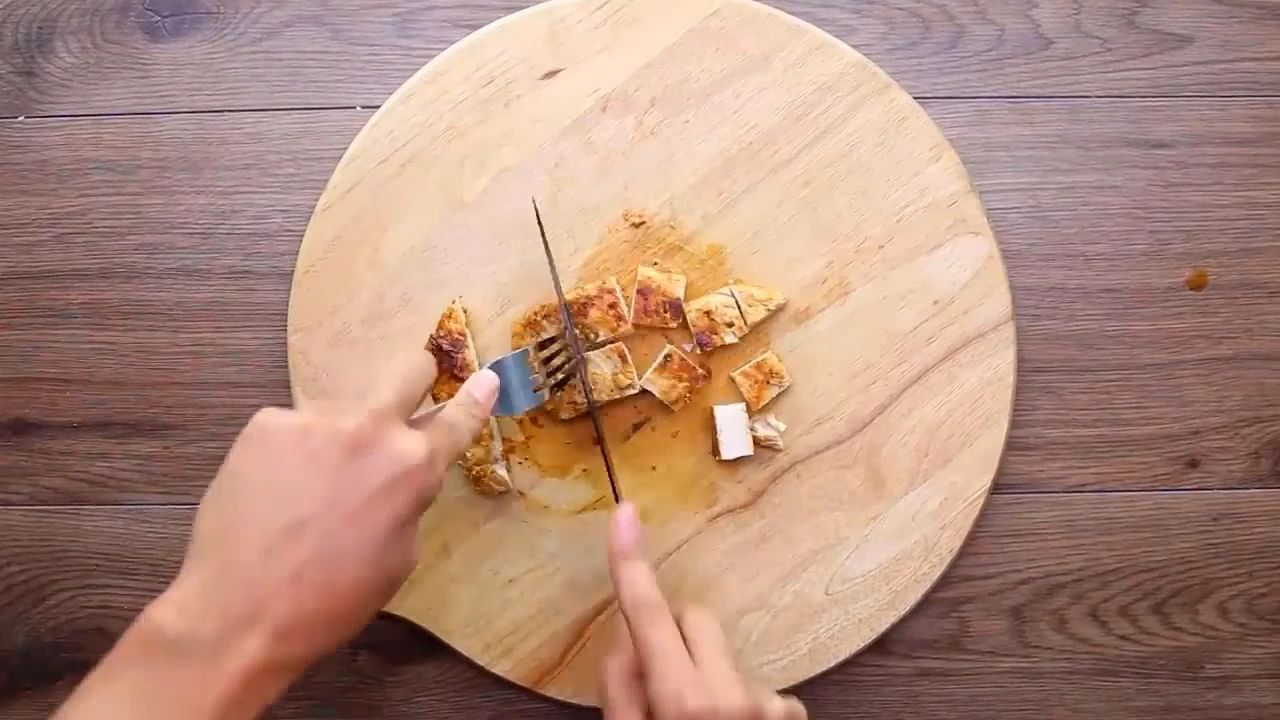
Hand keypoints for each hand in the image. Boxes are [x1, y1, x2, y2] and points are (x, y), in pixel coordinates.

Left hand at [153, 351, 499, 680]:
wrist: (239, 612)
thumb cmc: (330, 600)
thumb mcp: (398, 557)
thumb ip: (408, 500)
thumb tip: (400, 475)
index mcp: (413, 467)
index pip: (458, 418)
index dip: (476, 396)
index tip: (486, 377)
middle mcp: (370, 429)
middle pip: (408, 369)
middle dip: (417, 378)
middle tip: (406, 397)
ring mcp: (314, 420)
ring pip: (340, 413)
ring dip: (337, 440)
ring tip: (306, 494)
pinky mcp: (265, 423)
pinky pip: (292, 429)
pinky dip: (289, 455)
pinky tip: (273, 495)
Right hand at [603, 502, 807, 719]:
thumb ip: (621, 689)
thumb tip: (627, 636)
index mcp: (683, 700)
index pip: (649, 616)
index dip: (631, 563)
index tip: (625, 512)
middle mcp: (731, 692)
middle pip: (696, 619)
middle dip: (674, 637)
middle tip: (658, 683)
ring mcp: (768, 701)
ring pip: (725, 654)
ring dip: (708, 677)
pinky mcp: (792, 711)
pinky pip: (756, 683)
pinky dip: (741, 700)